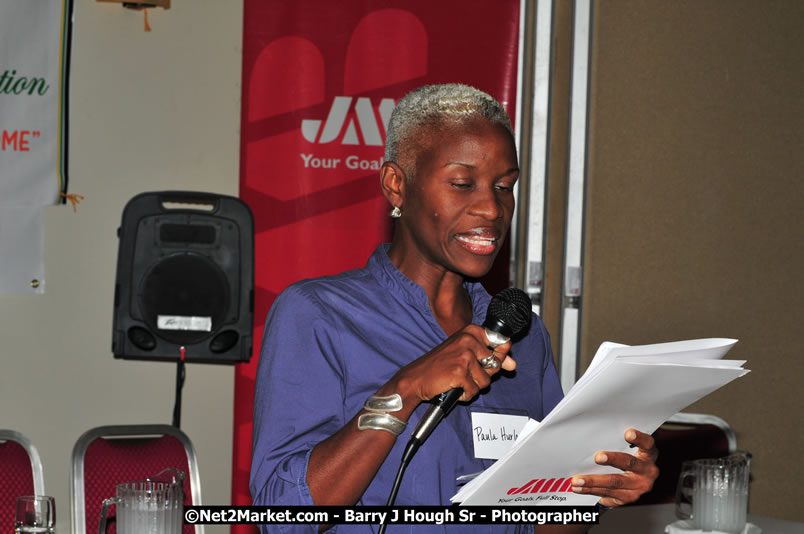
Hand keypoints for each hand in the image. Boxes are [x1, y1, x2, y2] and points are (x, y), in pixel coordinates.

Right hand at [392, 324, 515, 404]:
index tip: (483, 361)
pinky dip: (466, 394)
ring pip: (486, 381)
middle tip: (464, 372)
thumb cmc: (439, 365)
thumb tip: (512, 364)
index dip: (498, 356)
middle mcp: (469, 340)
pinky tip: (454, 387)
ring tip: (458, 380)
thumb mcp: (465, 354)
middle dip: (483, 374)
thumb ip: (491, 357)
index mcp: (471, 331)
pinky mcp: (460, 373)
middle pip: (495, 364)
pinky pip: (475, 391)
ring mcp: (465, 356)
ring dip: (474, 386)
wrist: (416, 378)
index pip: (502, 343)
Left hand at [571, 428, 658, 506]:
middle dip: (612, 459)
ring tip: (578, 480)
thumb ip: (618, 442)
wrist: (641, 481)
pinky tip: (580, 488)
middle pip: (628, 463)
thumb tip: (594, 435)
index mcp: (648, 454)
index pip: (647, 444)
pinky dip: (592, 491)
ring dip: (593, 481)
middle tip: (598, 457)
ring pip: (615, 483)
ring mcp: (639, 486)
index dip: (639, 438)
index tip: (628, 433)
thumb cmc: (632, 459)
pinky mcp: (629, 498)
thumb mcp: (632, 449)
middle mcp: (646, 470)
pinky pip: (608, 494)